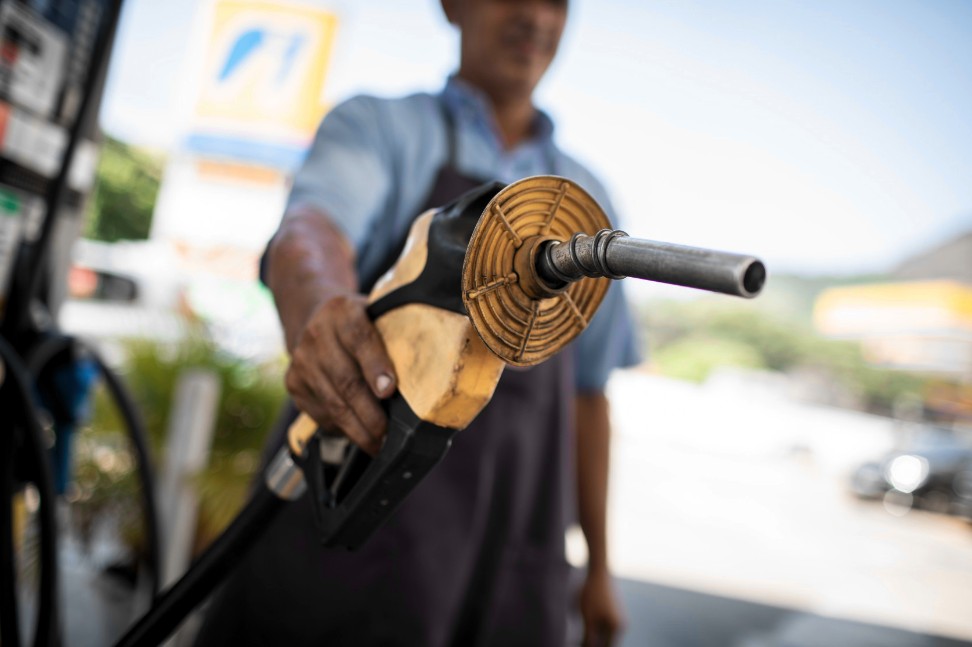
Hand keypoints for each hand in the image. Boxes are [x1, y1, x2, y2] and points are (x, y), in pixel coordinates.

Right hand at [285, 293, 396, 454]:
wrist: (313, 316)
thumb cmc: (359, 322)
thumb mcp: (376, 314)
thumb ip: (395, 335)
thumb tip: (429, 373)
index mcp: (343, 312)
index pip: (360, 338)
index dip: (375, 366)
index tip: (390, 390)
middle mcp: (317, 335)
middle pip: (346, 380)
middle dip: (369, 413)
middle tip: (388, 433)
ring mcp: (302, 361)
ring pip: (333, 403)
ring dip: (357, 429)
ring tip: (377, 444)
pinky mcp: (293, 383)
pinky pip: (320, 413)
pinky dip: (341, 428)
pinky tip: (357, 434)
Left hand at [579, 567, 624, 646]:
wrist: (599, 571)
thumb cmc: (592, 594)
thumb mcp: (588, 618)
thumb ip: (588, 637)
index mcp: (617, 628)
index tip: (580, 646)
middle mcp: (621, 624)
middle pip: (606, 642)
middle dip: (593, 644)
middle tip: (578, 642)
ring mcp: (619, 617)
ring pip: (605, 634)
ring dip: (594, 638)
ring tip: (580, 637)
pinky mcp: (613, 610)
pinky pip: (605, 626)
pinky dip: (596, 629)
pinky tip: (585, 627)